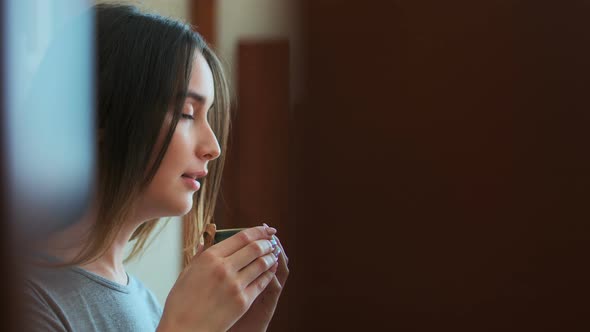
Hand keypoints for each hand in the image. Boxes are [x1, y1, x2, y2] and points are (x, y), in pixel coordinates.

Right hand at [157, 226, 278, 331]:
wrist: (183, 329)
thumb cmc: (181, 303)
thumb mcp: (186, 272)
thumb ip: (201, 255)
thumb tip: (207, 241)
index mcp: (209, 258)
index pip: (241, 237)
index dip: (258, 231)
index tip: (266, 229)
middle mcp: (224, 268)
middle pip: (255, 248)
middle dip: (267, 241)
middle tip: (272, 240)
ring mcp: (235, 285)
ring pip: (261, 263)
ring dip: (271, 256)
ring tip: (273, 253)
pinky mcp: (243, 302)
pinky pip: (262, 282)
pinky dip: (269, 273)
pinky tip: (271, 269)